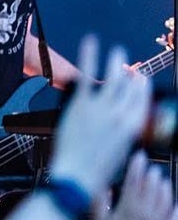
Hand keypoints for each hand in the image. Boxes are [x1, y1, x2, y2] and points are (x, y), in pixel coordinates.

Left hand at [48, 64, 149, 198]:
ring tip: (116, 52)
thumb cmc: (95, 170)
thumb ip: (122, 133)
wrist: (76, 177)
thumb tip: (124, 125)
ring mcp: (101, 107)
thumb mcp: (119, 151)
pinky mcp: (81, 104)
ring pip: (112, 78)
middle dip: (129, 73)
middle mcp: (120, 114)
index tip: (140, 78)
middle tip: (127, 64)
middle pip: (129, 86)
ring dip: (115, 62)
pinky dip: (89, 56)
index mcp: (133, 127)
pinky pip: (86, 75)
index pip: (141, 99)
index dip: (141, 87)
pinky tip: (91, 42)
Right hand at [92, 150, 177, 219]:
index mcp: (129, 207)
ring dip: (165, 186)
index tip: (139, 155)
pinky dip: (176, 208)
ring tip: (162, 179)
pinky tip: (175, 202)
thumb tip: (104, 186)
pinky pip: (174, 218)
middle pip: (152, 187)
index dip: (137, 166)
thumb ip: (99, 202)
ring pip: (166, 199)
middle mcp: (147, 212)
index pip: (135, 180)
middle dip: (152, 173)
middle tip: (149, 166)